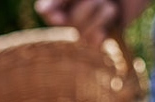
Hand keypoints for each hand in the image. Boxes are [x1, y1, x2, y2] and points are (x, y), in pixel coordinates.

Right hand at [35, 0, 150, 46]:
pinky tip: (111, 23)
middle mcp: (71, 15)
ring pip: (82, 34)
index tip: (59, 16)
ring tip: (111, 8)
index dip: (52, 12)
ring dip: (100, 18)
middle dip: (88, 9)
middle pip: (68, 22)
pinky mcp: (102, 38)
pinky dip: (103, 31)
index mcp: (65, 1)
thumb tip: (43, 11)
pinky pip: (94, 43)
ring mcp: (86, 27)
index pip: (48, 10)